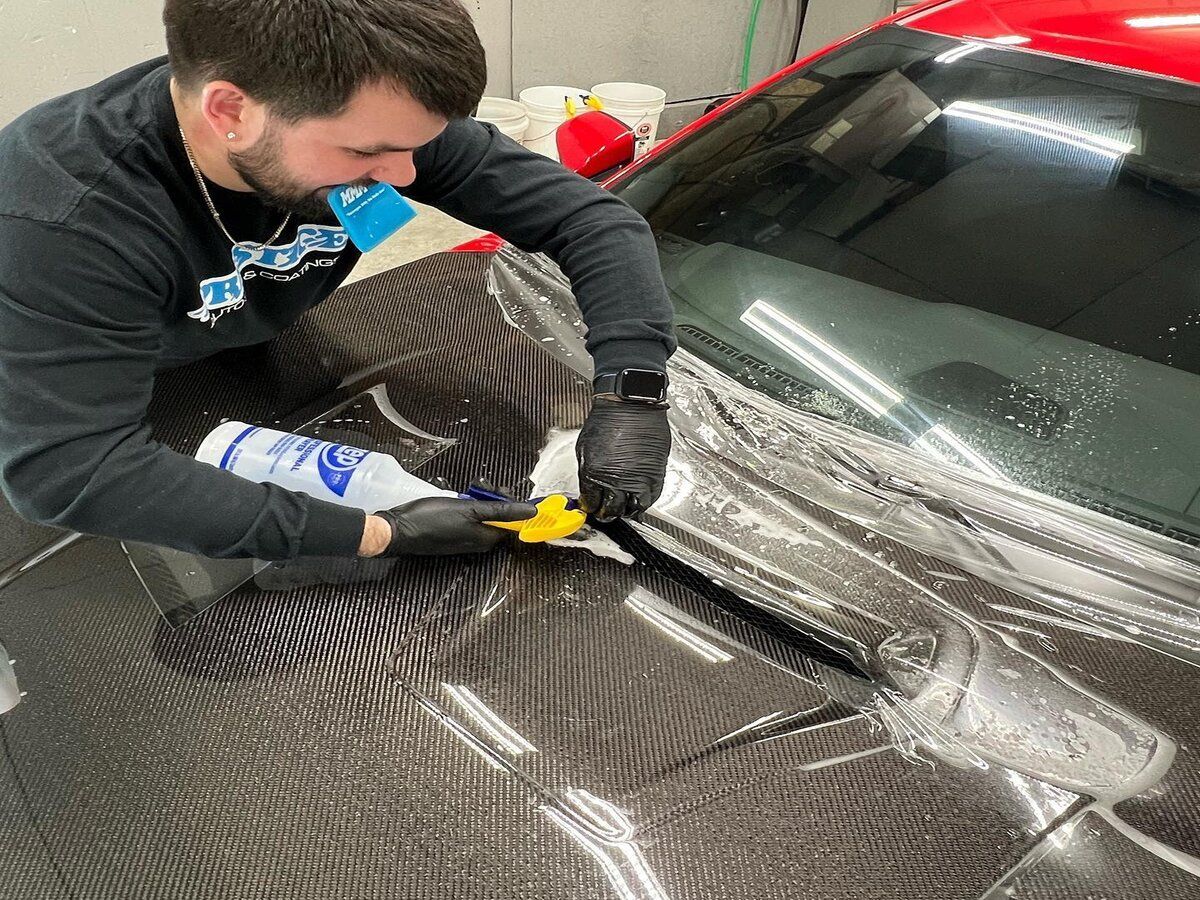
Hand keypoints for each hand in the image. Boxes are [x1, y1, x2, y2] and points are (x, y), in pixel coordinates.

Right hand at [371, 497, 536, 556]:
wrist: (398, 530)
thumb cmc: (432, 520)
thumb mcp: (470, 510)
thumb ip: (502, 511)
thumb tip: (532, 512)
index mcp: (487, 538)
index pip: (512, 522)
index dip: (511, 504)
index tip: (500, 489)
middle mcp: (478, 541)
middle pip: (496, 516)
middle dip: (491, 497)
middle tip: (480, 487)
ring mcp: (464, 538)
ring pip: (480, 514)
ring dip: (475, 499)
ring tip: (466, 489)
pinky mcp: (451, 532)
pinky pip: (465, 517)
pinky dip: (463, 505)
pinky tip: (452, 497)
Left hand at [577, 397, 670, 521]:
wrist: (631, 404)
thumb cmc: (608, 419)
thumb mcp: (585, 448)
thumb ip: (588, 472)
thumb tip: (590, 489)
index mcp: (595, 473)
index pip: (591, 502)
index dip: (590, 507)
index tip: (591, 508)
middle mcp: (617, 480)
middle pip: (612, 510)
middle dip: (606, 514)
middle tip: (605, 512)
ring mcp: (639, 479)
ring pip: (633, 509)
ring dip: (626, 511)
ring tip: (623, 507)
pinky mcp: (656, 474)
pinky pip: (652, 498)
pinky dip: (644, 502)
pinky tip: (638, 499)